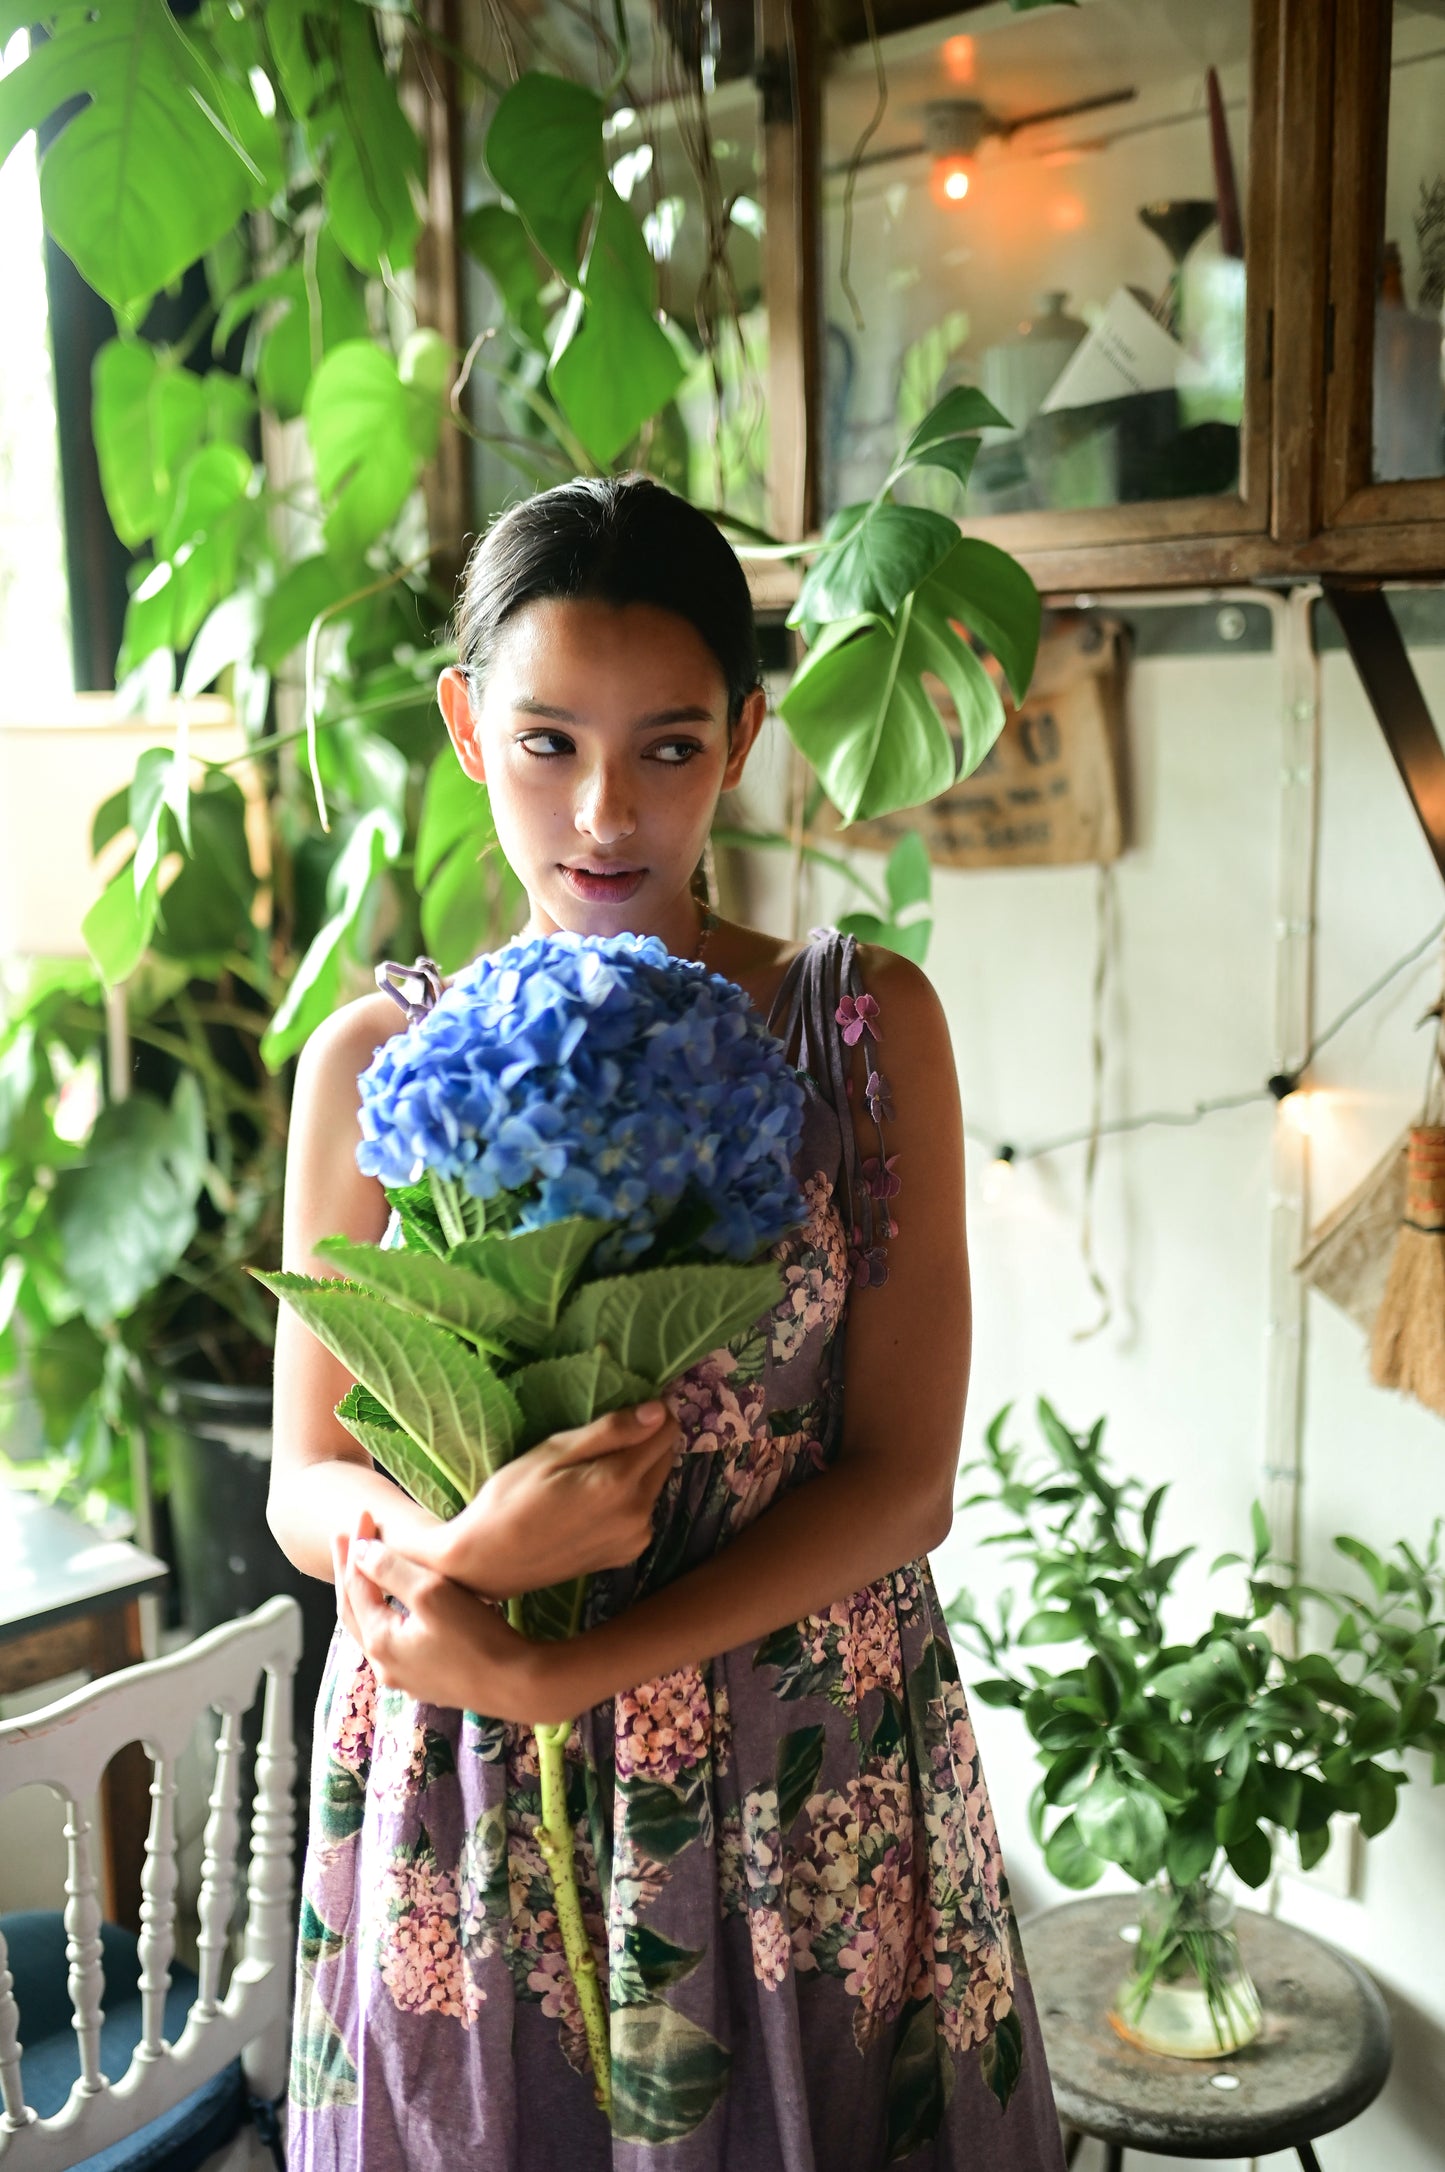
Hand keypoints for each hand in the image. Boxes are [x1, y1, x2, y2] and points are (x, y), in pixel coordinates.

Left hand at [333, 1510, 567, 1721]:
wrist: (515, 1685)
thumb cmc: (476, 1636)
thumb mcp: (432, 1592)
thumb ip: (391, 1569)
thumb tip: (358, 1551)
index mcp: (380, 1641)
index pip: (356, 1585)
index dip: (356, 1548)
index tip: (362, 1515)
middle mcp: (383, 1665)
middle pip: (352, 1611)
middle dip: (347, 1572)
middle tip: (341, 1539)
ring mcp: (404, 1677)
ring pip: (370, 1629)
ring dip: (364, 1596)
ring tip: (362, 1569)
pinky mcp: (425, 1681)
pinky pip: (391, 1642)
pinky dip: (383, 1614)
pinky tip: (393, 1606)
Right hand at [403, 1400, 681, 1597]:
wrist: (489, 1562)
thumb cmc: (511, 1498)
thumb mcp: (553, 1452)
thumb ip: (610, 1431)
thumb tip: (658, 1411)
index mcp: (619, 1482)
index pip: (665, 1433)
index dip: (653, 1414)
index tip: (631, 1406)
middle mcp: (638, 1512)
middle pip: (665, 1458)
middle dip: (646, 1441)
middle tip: (604, 1438)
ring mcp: (635, 1537)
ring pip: (654, 1485)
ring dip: (638, 1470)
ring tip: (592, 1469)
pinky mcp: (627, 1554)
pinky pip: (642, 1512)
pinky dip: (629, 1498)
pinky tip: (594, 1499)